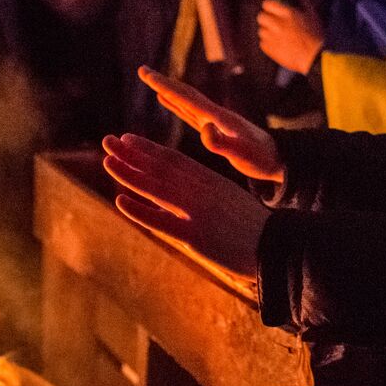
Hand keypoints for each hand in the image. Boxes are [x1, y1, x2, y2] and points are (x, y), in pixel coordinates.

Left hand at [103, 132, 267, 283]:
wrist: (278, 247)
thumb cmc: (254, 226)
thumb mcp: (229, 198)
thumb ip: (205, 190)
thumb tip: (183, 185)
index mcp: (211, 180)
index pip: (173, 158)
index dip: (147, 148)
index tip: (127, 138)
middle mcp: (202, 191)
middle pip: (160, 167)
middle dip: (131, 154)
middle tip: (106, 141)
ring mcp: (197, 212)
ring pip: (156, 188)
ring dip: (129, 174)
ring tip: (107, 162)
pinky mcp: (196, 236)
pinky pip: (162, 221)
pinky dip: (140, 210)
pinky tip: (121, 200)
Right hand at [137, 65, 283, 183]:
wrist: (278, 159)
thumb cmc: (260, 159)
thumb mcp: (241, 154)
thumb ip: (221, 143)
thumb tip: (204, 128)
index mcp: (218, 117)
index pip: (186, 98)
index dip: (166, 86)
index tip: (147, 74)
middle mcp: (214, 114)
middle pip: (184, 94)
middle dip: (163, 82)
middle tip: (142, 70)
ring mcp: (214, 120)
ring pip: (186, 101)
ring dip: (168, 90)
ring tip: (151, 80)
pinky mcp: (215, 128)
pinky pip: (190, 113)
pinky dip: (176, 104)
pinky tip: (167, 101)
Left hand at [257, 1, 323, 74]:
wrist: (313, 58)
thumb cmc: (315, 37)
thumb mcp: (312, 17)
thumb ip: (305, 4)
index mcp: (288, 14)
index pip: (268, 4)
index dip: (270, 6)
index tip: (271, 9)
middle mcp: (277, 24)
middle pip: (261, 17)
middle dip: (266, 19)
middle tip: (273, 24)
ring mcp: (272, 37)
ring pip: (261, 31)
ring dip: (268, 32)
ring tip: (277, 36)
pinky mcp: (270, 50)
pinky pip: (263, 44)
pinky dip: (268, 44)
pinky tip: (278, 45)